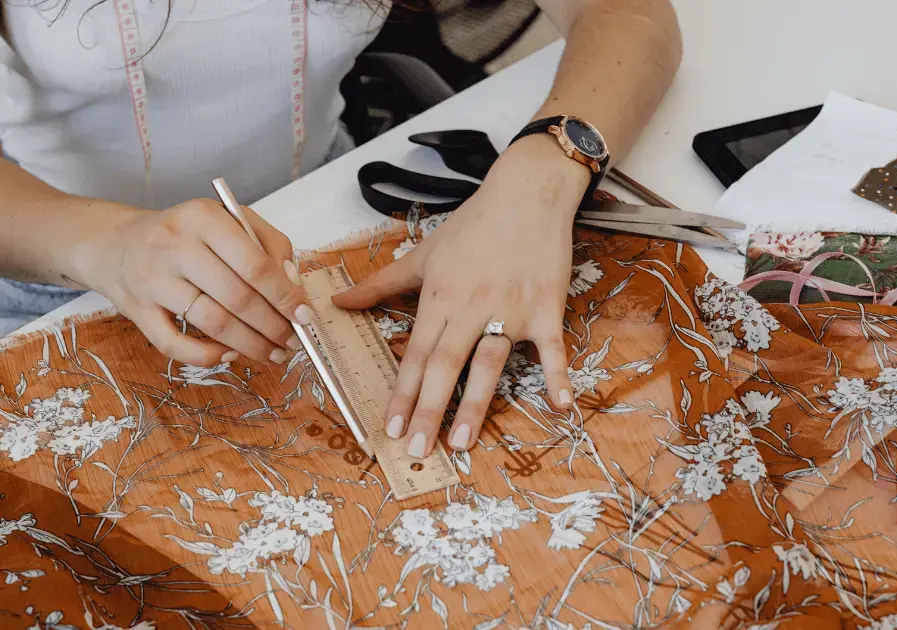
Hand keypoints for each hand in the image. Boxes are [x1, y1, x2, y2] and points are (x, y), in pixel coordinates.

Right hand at [77, 199, 311, 365]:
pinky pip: (175, 345)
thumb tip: (293, 284)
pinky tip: (229, 354)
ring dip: (250, 345)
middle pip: (237, 297)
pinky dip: (208, 356)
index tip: (304, 315)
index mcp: (203, 218)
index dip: (285, 295)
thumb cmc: (183, 234)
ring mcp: (152, 280)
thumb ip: (267, 244)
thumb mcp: (226, 221)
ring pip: (213, 323)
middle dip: (273, 326)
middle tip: (292, 342)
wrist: (116, 243)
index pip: (254, 263)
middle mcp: (174, 245)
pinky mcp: (136, 311)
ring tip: (272, 353)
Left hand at [333, 137, 586, 455]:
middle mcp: (472, 307)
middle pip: (446, 365)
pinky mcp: (546, 308)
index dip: (403, 392)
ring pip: (490, 363)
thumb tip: (337, 303)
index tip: (391, 428)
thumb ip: (379, 285)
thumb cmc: (473, 225)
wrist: (526, 193)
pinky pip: (553, 348)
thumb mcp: (422, 254)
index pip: (415, 353)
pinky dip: (558, 376)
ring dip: (476, 404)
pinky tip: (560, 407)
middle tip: (418, 450)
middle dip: (430, 410)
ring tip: (462, 442)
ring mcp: (511, 310)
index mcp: (440, 297)